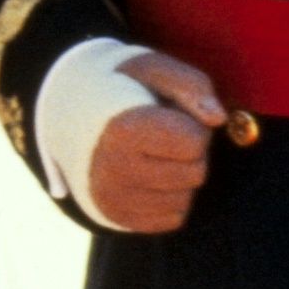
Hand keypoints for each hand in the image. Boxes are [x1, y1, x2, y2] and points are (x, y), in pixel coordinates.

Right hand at [86, 48, 226, 231]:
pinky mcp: (118, 219)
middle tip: (162, 134)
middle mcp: (113, 171)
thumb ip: (192, 86)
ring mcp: (113, 200)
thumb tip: (218, 118)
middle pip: (196, 173)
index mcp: (123, 130)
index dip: (191, 123)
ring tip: (152, 152)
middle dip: (189, 152)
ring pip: (186, 199)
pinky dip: (168, 196)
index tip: (167, 114)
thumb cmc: (122, 88)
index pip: (195, 142)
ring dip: (179, 175)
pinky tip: (147, 173)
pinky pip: (173, 217)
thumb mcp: (153, 69)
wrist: (70, 114)